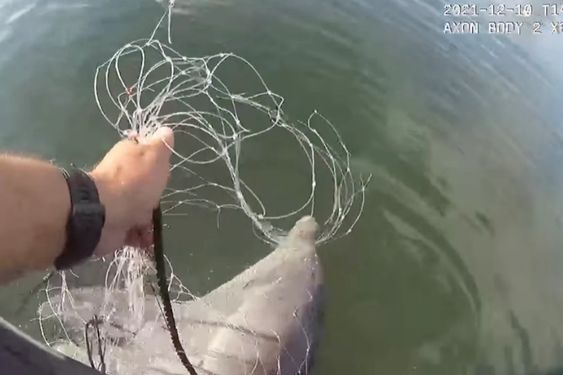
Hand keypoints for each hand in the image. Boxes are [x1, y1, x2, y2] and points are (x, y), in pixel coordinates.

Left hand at [89, 127, 173, 256]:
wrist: (105, 214)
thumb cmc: (134, 182)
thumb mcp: (155, 157)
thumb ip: (162, 145)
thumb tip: (166, 130)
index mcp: (128, 154)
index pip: (143, 153)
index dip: (156, 162)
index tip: (165, 170)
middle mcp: (120, 176)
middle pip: (143, 185)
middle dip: (153, 196)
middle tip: (161, 201)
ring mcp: (116, 201)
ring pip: (139, 209)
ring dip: (148, 219)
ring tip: (157, 226)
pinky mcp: (114, 224)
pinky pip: (133, 231)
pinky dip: (141, 238)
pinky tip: (149, 241)